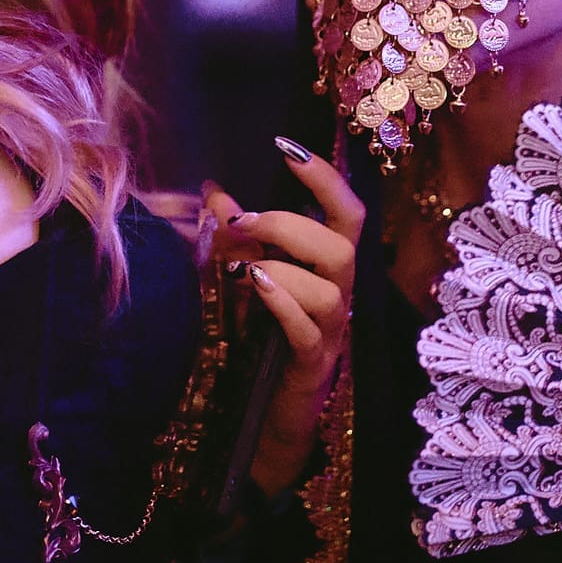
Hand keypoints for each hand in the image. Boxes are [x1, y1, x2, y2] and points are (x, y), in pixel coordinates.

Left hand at [206, 136, 366, 496]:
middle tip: (243, 221)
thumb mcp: (248, 278)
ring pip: (331, 287)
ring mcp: (331, 330)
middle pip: (343, 243)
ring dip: (284, 264)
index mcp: (329, 266)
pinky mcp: (312, 363)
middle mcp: (340, 293)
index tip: (285, 147)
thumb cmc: (263, 340)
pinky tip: (254, 286)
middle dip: (291, 222)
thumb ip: (236, 237)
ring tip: (241, 265)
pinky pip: (309, 329)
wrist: (268, 416)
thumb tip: (214, 190)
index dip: (324, 176)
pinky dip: (282, 301)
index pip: (347, 210)